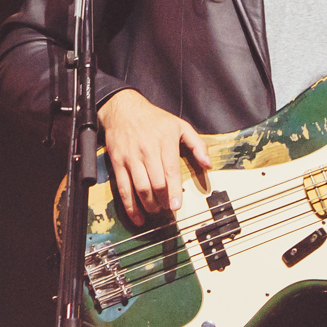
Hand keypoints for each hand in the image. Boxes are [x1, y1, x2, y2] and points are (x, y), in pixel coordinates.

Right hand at [97, 90, 211, 225]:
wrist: (123, 110)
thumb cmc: (155, 119)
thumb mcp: (180, 126)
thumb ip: (197, 145)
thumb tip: (208, 164)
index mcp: (165, 142)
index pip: (170, 171)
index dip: (173, 191)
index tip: (176, 206)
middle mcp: (147, 150)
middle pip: (156, 183)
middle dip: (163, 200)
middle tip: (168, 208)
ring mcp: (131, 158)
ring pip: (140, 187)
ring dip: (149, 204)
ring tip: (156, 210)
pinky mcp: (118, 163)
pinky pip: (123, 188)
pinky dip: (130, 206)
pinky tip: (138, 216)